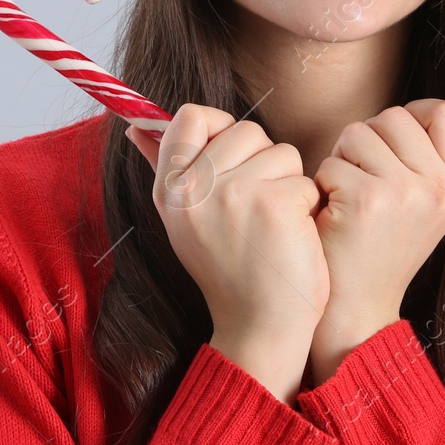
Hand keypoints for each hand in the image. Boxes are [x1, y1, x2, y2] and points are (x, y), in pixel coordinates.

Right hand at [126, 105, 326, 402]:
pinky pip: (305, 180)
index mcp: (169, 190)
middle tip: (256, 211)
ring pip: (282, 152)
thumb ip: (167, 169)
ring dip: (289, 185)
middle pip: (247, 130)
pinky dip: (307, 207)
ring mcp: (233, 194)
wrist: (260, 328)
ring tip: (273, 226)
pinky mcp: (273, 204)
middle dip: (264, 164)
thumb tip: (136, 128)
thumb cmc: (232, 270)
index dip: (221, 129)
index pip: (190, 116)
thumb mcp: (186, 221)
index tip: (233, 162)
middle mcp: (193, 189)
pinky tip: (291, 238)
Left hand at [308, 94, 444, 381]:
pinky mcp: (367, 199)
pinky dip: (323, 183)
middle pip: (396, 116)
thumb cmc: (381, 247)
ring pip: (360, 131)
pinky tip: (333, 215)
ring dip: (343, 159)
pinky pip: (332, 160)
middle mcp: (441, 188)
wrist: (355, 307)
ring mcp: (406, 193)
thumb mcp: (429, 203)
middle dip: (370, 140)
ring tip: (349, 197)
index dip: (415, 117)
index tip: (396, 145)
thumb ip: (439, 152)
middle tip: (366, 182)